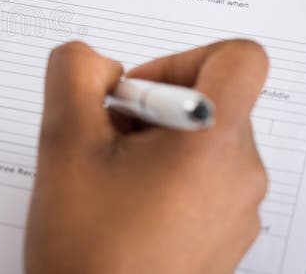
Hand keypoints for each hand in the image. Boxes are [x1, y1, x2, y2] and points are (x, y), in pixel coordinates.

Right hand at [26, 40, 268, 273]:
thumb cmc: (86, 247)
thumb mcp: (63, 141)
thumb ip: (74, 74)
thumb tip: (96, 62)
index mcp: (213, 144)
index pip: (239, 58)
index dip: (183, 58)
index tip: (138, 96)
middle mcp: (242, 175)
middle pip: (211, 100)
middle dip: (150, 108)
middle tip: (105, 143)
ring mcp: (239, 210)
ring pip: (202, 141)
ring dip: (152, 144)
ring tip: (109, 181)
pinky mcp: (226, 235)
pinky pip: (203, 180)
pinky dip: (164, 177)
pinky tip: (122, 208)